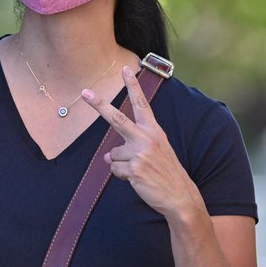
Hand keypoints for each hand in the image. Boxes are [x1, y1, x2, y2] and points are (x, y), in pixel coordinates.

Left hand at [80, 66, 199, 218]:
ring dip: (120, 165)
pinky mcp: (134, 169)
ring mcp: (140, 153)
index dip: (133, 86)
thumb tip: (105, 156)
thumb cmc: (166, 172)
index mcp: (154, 131)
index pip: (141, 104)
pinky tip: (138, 180)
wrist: (180, 197)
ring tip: (140, 171)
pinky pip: (114, 170)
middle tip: (85, 92)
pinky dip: (122, 176)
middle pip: (117, 118)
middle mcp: (146, 138)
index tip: (126, 69)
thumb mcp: (156, 152)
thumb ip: (131, 147)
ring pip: (112, 155)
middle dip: (99, 105)